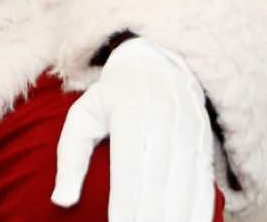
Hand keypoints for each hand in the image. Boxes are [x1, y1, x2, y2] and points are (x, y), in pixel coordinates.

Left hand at [50, 37, 216, 221]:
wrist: (161, 60)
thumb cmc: (113, 95)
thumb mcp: (84, 114)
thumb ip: (70, 156)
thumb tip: (61, 200)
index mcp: (129, 114)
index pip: (129, 170)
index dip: (126, 205)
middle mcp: (163, 123)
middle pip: (159, 183)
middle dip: (151, 218)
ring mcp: (189, 133)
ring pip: (185, 186)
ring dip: (176, 217)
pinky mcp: (205, 144)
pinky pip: (204, 183)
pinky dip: (199, 210)